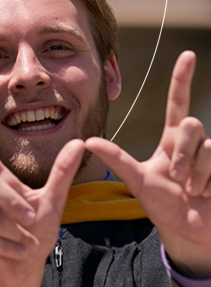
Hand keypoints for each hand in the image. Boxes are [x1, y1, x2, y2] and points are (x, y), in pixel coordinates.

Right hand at [0, 115, 80, 286]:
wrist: (25, 270)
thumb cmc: (36, 234)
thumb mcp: (53, 204)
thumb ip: (61, 174)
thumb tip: (79, 142)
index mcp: (1, 184)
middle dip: (13, 204)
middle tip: (32, 220)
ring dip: (16, 233)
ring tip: (27, 244)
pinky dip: (7, 248)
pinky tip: (17, 253)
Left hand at [85, 51, 210, 277]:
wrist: (189, 231)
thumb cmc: (164, 207)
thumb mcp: (138, 182)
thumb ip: (117, 160)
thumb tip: (88, 140)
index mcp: (170, 142)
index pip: (177, 104)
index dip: (182, 80)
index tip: (187, 55)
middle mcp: (192, 144)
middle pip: (190, 124)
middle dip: (181, 152)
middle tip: (175, 176)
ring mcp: (209, 155)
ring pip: (205, 145)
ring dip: (193, 171)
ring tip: (189, 189)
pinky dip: (206, 179)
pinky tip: (204, 192)